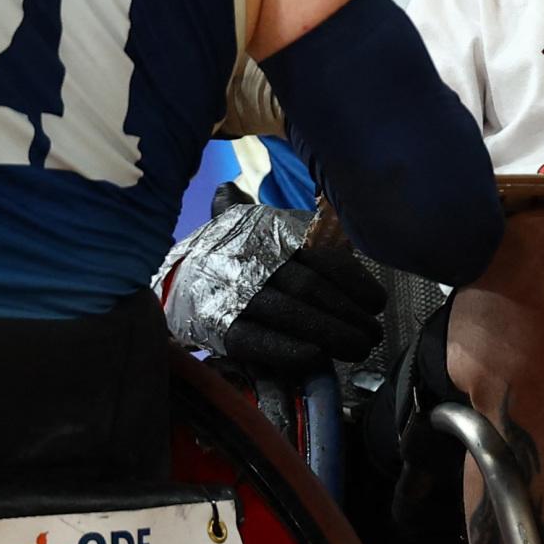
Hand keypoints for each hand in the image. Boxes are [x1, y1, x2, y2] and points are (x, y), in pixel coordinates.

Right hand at [159, 196, 388, 377]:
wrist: (165, 274)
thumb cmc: (224, 249)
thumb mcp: (249, 220)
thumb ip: (283, 211)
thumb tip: (257, 187)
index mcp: (271, 233)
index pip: (323, 255)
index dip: (355, 281)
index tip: (377, 302)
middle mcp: (255, 258)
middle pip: (312, 288)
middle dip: (349, 314)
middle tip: (373, 334)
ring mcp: (236, 291)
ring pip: (293, 312)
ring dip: (331, 334)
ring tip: (358, 348)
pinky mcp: (220, 324)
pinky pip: (258, 339)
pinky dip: (288, 349)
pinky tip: (315, 357)